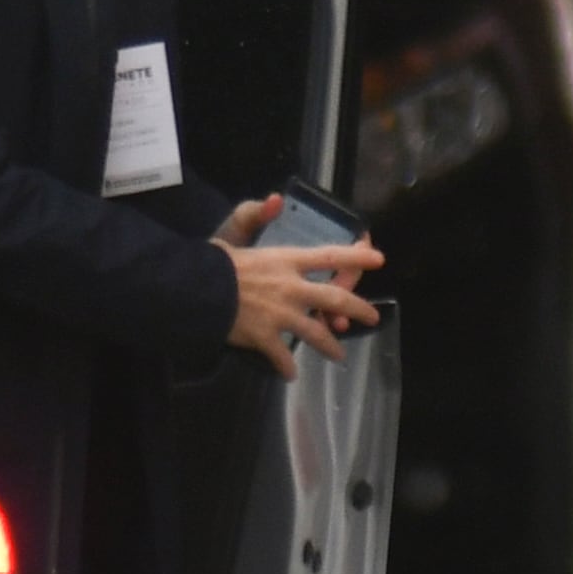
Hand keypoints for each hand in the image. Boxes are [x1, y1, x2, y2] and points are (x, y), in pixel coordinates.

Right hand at [215, 195, 383, 379]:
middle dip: (358, 308)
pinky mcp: (265, 337)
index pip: (329, 257)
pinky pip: (283, 356)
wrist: (194, 290)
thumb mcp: (234, 233)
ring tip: (339, 355)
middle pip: (335, 298)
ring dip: (330, 345)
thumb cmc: (213, 261)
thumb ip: (254, 215)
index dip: (356, 257)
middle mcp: (291, 287)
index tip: (378, 258)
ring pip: (317, 333)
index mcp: (285, 260)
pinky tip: (291, 374)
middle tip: (372, 317)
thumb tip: (275, 199)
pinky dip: (287, 367)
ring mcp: (281, 315)